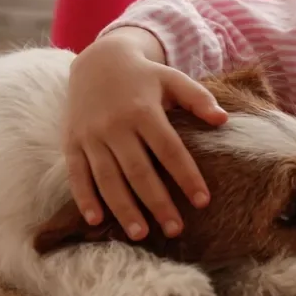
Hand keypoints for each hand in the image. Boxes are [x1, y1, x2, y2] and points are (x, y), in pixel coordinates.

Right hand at [63, 31, 227, 239]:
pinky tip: (97, 221)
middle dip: (157, 203)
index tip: (203, 201)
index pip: (170, 150)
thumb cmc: (145, 75)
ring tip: (141, 233)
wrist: (98, 61)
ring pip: (108, 178)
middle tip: (175, 229)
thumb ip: (198, 98)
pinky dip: (85, 198)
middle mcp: (115, 126)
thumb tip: (224, 120)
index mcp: (143, 111)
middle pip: (139, 171)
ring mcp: (91, 136)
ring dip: (123, 208)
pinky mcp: (72, 142)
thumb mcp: (173, 79)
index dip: (187, 176)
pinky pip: (77, 174)